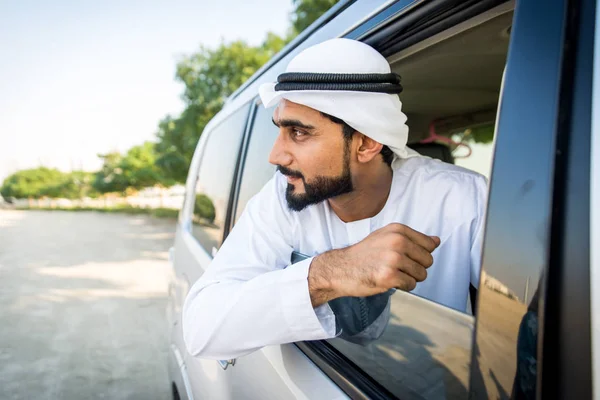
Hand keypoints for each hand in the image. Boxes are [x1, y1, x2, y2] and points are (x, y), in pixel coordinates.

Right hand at [308, 223, 439, 306]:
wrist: (340, 268)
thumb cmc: (363, 254)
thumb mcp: (386, 237)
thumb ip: (412, 238)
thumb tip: (436, 241)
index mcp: (398, 230)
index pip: (429, 244)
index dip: (420, 254)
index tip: (406, 256)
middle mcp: (397, 242)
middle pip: (428, 261)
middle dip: (416, 268)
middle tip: (398, 268)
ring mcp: (393, 259)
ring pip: (421, 274)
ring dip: (410, 278)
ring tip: (392, 274)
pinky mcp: (389, 276)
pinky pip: (411, 285)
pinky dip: (403, 287)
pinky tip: (389, 281)